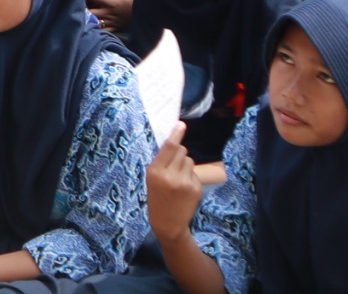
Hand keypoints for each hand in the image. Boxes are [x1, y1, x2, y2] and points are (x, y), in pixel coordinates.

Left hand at [85, 0, 134, 32]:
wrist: (146, 14)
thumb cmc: (136, 1)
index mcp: (111, 4)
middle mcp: (108, 14)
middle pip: (89, 11)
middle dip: (84, 5)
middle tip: (85, 0)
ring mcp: (110, 22)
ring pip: (93, 21)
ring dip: (88, 16)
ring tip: (88, 10)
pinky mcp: (114, 28)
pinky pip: (102, 29)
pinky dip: (96, 26)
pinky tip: (94, 21)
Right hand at [146, 123, 201, 242]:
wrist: (168, 223)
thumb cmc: (157, 198)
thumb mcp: (152, 179)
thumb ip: (162, 162)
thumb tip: (176, 144)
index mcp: (155, 171)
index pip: (169, 147)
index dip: (176, 134)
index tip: (182, 124)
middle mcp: (170, 175)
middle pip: (181, 151)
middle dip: (179, 155)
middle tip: (173, 168)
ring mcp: (184, 182)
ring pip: (189, 161)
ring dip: (185, 166)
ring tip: (178, 180)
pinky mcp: (195, 188)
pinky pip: (195, 173)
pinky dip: (191, 177)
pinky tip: (185, 189)